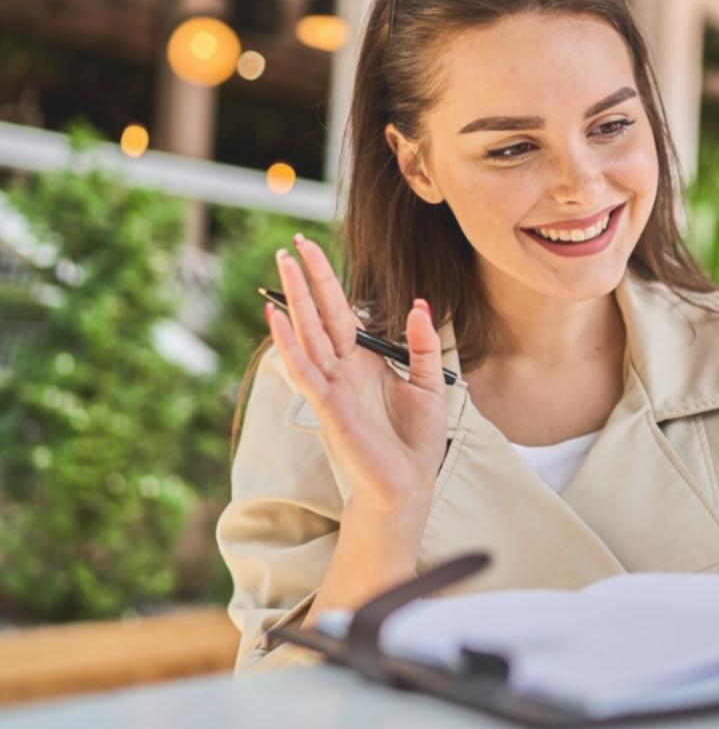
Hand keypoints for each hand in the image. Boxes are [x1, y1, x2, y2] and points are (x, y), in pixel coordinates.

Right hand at [263, 234, 448, 515]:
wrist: (409, 485)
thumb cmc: (415, 441)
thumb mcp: (430, 383)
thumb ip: (422, 345)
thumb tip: (419, 305)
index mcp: (364, 362)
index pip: (342, 312)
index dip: (328, 281)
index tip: (313, 249)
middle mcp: (342, 370)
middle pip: (320, 315)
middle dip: (306, 279)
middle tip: (290, 243)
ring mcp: (332, 386)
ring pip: (308, 335)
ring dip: (294, 300)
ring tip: (282, 266)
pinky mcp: (329, 407)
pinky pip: (305, 370)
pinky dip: (290, 344)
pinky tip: (277, 318)